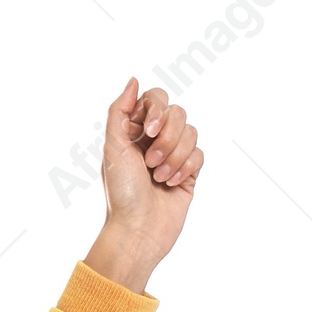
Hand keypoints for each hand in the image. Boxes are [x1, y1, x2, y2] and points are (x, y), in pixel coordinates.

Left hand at [84, 78, 202, 292]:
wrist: (137, 231)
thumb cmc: (121, 194)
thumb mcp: (112, 149)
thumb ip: (118, 111)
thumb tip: (133, 80)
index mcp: (133, 131)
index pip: (156, 99)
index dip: (157, 110)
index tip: (147, 131)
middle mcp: (154, 140)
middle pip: (178, 113)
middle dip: (167, 137)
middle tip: (150, 162)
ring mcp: (173, 156)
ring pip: (191, 132)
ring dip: (175, 156)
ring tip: (158, 178)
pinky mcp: (189, 173)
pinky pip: (200, 154)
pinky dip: (185, 168)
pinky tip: (171, 185)